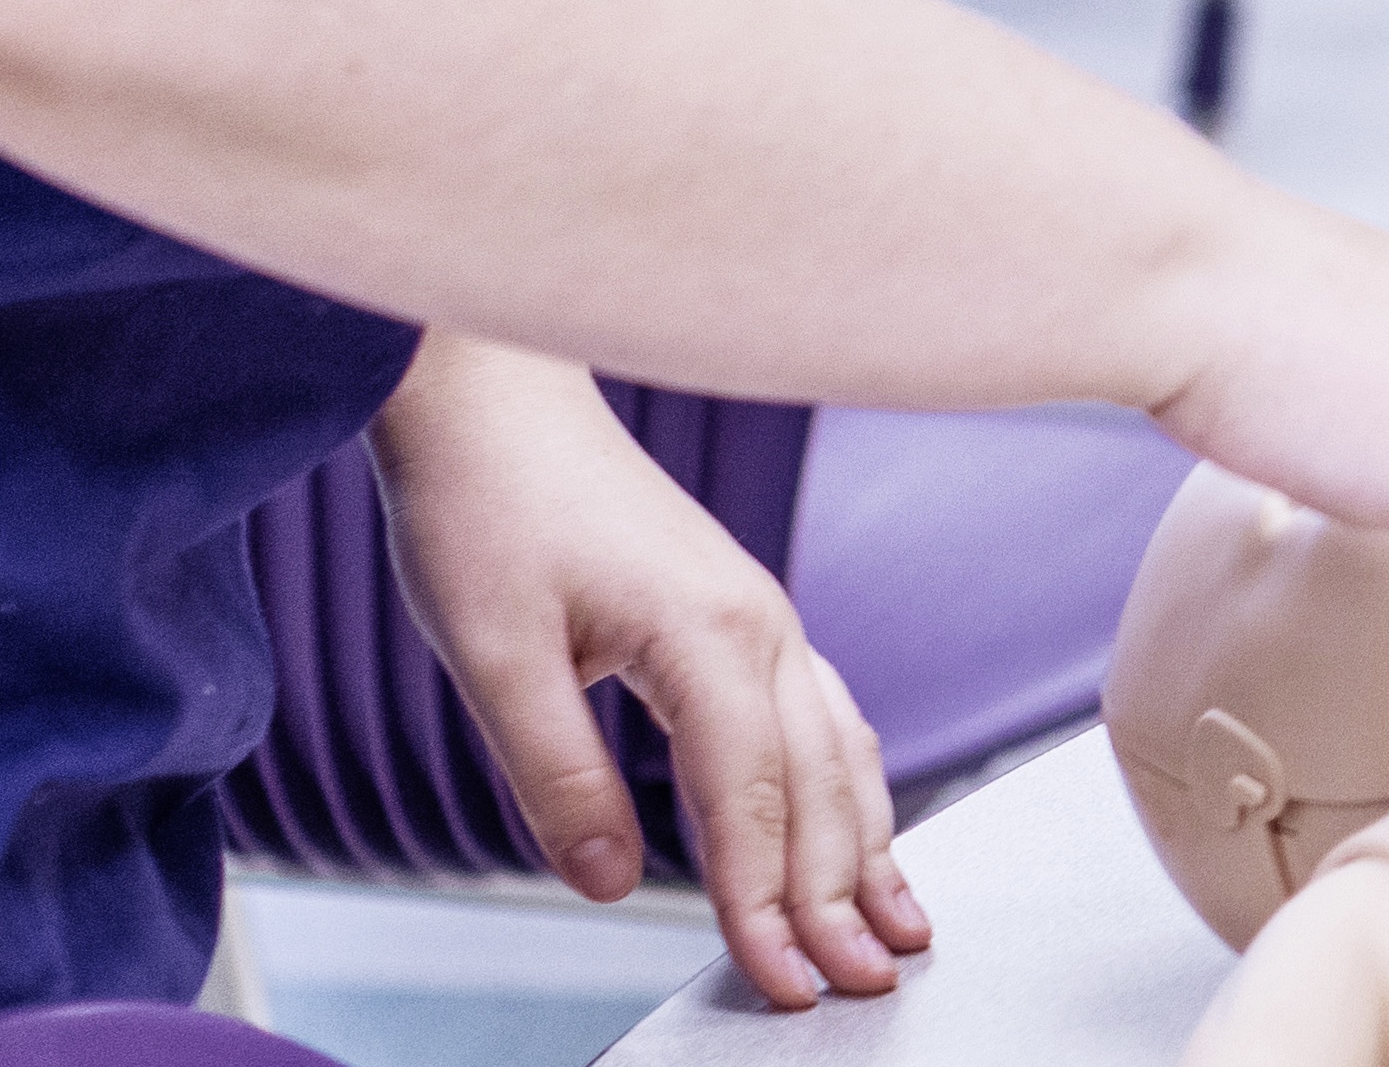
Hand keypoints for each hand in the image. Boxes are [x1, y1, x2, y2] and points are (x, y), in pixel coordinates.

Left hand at [371, 335, 920, 1008]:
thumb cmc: (487, 508)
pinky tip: (862, 825)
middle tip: (863, 987)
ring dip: (871, 846)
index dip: (769, 902)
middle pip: (821, 785)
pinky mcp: (743, 616)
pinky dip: (850, 788)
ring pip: (841, 751)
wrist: (495, 401)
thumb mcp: (492, 656)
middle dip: (844, 896)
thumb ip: (555, 775)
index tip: (785, 984)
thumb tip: (609, 881)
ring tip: (901, 927)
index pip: (754, 800)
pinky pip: (824, 717)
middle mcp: (762, 628)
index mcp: (710, 636)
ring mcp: (764, 618)